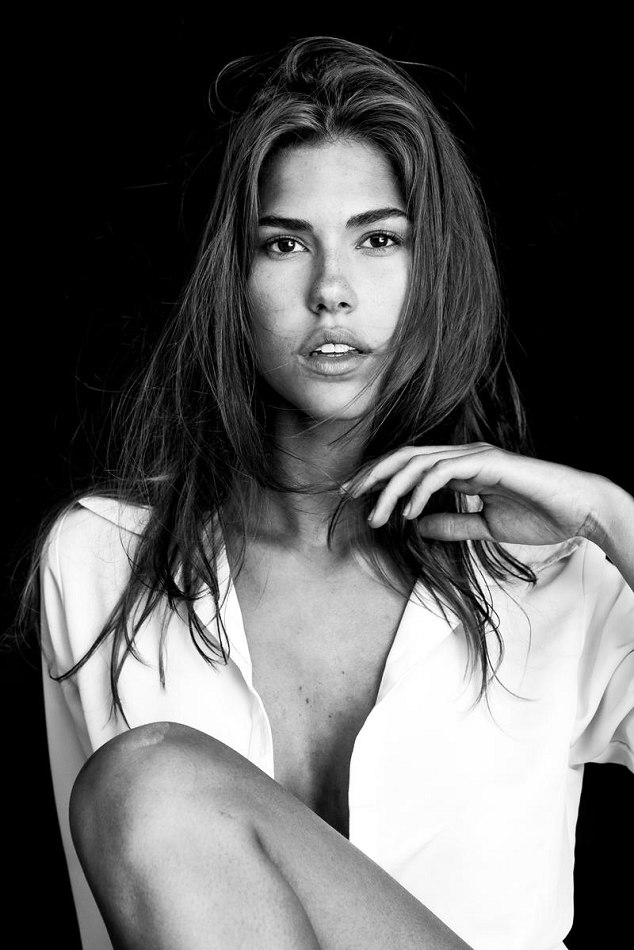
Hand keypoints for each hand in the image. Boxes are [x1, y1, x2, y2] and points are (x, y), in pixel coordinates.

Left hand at [343, 443, 616, 546]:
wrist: (579, 511)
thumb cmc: (540, 517)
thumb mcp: (485, 527)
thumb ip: (453, 525)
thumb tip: (419, 527)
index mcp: (461, 468)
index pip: (411, 467)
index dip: (381, 479)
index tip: (356, 497)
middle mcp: (463, 456)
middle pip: (405, 458)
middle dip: (374, 476)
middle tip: (348, 497)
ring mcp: (475, 456)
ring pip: (418, 463)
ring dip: (392, 488)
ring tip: (377, 515)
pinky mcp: (487, 462)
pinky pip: (442, 471)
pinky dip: (420, 489)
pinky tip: (408, 512)